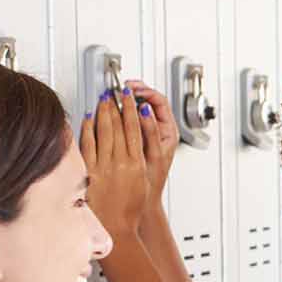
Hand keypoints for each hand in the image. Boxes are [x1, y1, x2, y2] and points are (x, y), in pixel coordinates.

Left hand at [79, 87, 149, 237]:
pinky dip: (88, 128)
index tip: (130, 97)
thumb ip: (139, 160)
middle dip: (117, 105)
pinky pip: (87, 144)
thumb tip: (134, 144)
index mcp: (136, 165)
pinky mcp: (88, 172)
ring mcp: (103, 167)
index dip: (132, 110)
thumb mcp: (143, 183)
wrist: (116, 228)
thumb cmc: (129, 210)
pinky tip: (88, 118)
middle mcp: (120, 163)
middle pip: (120, 126)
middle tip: (115, 91)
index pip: (135, 129)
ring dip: (104, 112)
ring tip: (103, 99)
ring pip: (104, 131)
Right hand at [125, 79, 180, 201]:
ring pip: (140, 108)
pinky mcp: (141, 137)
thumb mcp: (153, 153)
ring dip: (127, 100)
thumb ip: (151, 131)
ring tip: (115, 95)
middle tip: (121, 87)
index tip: (132, 88)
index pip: (159, 101)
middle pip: (149, 100)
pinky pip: (133, 118)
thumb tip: (145, 110)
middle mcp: (162, 129)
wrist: (146, 194)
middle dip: (135, 91)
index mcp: (169, 130)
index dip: (146, 91)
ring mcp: (151, 131)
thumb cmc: (152, 178)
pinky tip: (112, 110)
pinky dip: (123, 112)